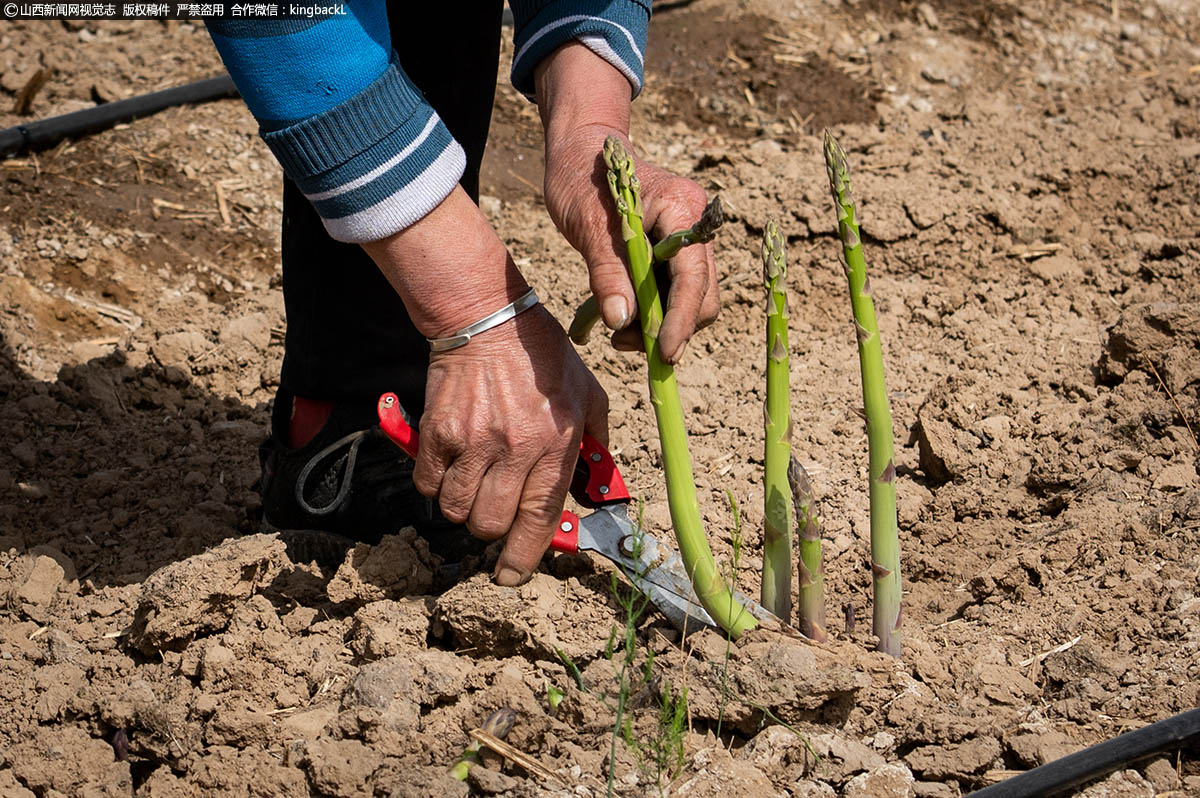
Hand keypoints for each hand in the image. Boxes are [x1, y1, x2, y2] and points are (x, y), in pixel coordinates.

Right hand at [361, 185, 608, 586]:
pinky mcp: (437, 432)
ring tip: (474, 481)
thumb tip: (598, 491)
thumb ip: (596, 444)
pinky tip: (450, 464)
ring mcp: (472, 441)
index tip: (511, 575)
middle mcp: (513, 448)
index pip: (539, 518)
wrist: (487, 316)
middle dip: (493, 527)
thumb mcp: (587, 393)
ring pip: (456, 510)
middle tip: (496, 506)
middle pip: (491, 524)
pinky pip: (428, 485)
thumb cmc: (541, 355)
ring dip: (464, 506)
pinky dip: (436, 484)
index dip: (524, 557)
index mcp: (555, 442)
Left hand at [535, 43, 719, 363]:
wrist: (583, 152)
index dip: (680, 318)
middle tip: (625, 343)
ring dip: (660, 325)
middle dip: (671, 327)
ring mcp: (689, 239)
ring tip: (618, 333)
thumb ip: (607, 271)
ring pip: (692, 299)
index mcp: (680, 207)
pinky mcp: (676, 252)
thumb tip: (623, 320)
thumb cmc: (582, 178)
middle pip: (702, 293)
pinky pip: (675, 292)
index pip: (693, 275)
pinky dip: (654, 312)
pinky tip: (623, 318)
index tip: (663, 352)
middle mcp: (695, 224)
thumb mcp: (586, 224)